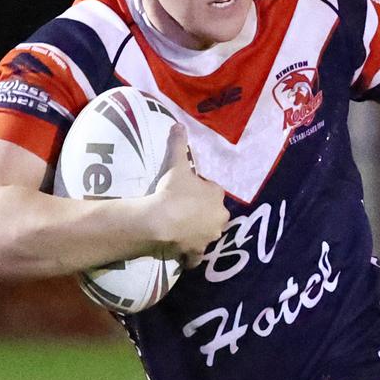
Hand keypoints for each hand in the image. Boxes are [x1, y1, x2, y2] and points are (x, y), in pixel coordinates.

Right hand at [152, 123, 229, 267]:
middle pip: (213, 213)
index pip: (213, 191)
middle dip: (203, 211)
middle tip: (183, 208)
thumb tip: (178, 124)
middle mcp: (219, 218)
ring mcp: (208, 238)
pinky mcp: (196, 253)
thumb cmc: (173, 192)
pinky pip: (196, 256)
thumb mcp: (176, 165)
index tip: (187, 189)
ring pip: (207, 233)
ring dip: (199, 231)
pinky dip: (191, 255)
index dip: (200, 189)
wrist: (160, 221)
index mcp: (217, 197)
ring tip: (181, 227)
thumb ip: (178, 144)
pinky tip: (182, 253)